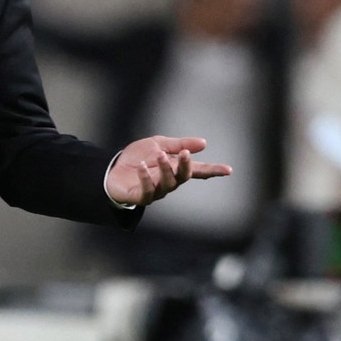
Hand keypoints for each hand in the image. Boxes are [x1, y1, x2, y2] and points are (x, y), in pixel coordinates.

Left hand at [106, 135, 230, 205]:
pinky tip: (142, 167)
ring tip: (159, 156)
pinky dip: (145, 178)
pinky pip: (147, 190)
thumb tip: (204, 143)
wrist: (112, 168)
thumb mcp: (157, 144)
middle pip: (183, 177)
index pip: (197, 170)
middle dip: (186, 166)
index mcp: (175, 169)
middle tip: (185, 154)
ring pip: (167, 184)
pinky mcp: (141, 196)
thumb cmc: (137, 158)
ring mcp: (156, 190)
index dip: (213, 170)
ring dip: (165, 169)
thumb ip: (178, 145)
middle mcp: (168, 182)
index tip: (228, 170)